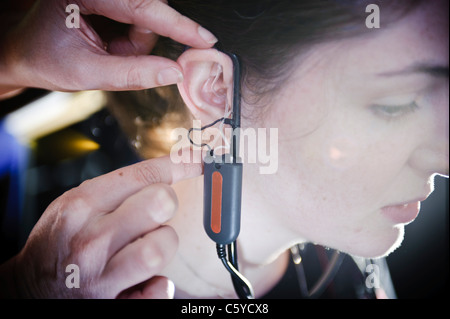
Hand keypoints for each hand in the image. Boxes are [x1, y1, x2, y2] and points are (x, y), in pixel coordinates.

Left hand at [0, 0, 216, 92]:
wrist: (23, 54)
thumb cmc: (44, 59)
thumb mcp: (87, 73)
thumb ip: (133, 75)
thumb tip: (173, 73)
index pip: (142, 7)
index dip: (178, 26)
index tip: (204, 38)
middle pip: (147, 10)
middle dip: (140, 42)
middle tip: (117, 57)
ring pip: (145, 18)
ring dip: (135, 44)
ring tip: (108, 54)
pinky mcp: (109, 3)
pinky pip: (137, 21)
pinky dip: (130, 40)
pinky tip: (110, 47)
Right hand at [4, 155, 201, 297]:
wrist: (30, 288)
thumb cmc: (59, 242)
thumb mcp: (74, 204)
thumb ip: (116, 189)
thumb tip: (169, 171)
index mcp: (82, 206)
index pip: (144, 174)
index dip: (180, 163)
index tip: (198, 160)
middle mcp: (92, 239)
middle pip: (160, 202)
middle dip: (167, 202)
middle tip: (158, 210)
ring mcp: (102, 275)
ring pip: (162, 246)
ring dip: (164, 242)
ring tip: (148, 245)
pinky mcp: (114, 304)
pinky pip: (158, 291)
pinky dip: (159, 284)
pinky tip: (146, 279)